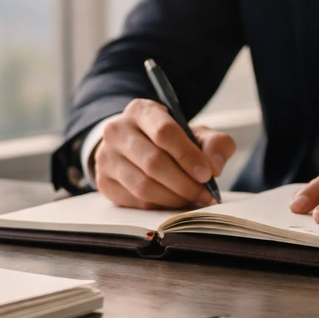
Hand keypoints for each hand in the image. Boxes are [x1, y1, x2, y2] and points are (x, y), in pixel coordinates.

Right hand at [92, 98, 236, 208]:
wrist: (135, 147)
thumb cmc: (171, 141)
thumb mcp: (196, 134)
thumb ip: (215, 144)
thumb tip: (215, 167)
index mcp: (141, 111)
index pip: (164, 133)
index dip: (188, 156)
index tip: (207, 174)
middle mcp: (117, 130)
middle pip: (153, 162)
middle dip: (184, 183)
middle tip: (205, 194)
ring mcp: (106, 157)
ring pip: (143, 186)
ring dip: (173, 198)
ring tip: (192, 199)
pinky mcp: (103, 181)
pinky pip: (135, 201)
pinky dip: (159, 206)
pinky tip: (173, 202)